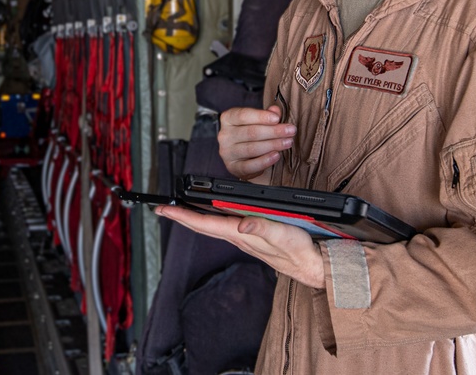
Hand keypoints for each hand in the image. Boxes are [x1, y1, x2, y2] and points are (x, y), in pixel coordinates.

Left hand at [155, 205, 324, 288]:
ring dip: (193, 218)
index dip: (182, 216)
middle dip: (180, 216)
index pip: (204, 224)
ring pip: (211, 227)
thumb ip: (262, 228)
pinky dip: (210, 220)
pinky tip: (209, 216)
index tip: (164, 209)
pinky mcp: (251, 237)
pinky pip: (222, 228)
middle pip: (202, 226)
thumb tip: (241, 223)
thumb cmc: (300, 251)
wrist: (312, 266)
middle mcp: (238, 237)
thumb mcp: (283, 235)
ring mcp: (244, 238)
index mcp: (241, 235)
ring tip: (179, 210)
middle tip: (163, 208)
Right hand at [219, 106, 295, 181]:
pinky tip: (276, 155)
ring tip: (287, 142)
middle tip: (291, 131)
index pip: (243, 115)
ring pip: (252, 148)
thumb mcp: (256, 121)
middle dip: (274, 132)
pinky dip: (265, 161)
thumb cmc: (249, 134)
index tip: (277, 118)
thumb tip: (275, 110)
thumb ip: (266, 115)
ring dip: (273, 145)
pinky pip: (250, 165)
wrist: (242, 157)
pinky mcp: (233, 167)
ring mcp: (227, 152)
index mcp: (228, 119)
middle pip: (251, 133)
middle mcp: (224, 135)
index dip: (261, 116)